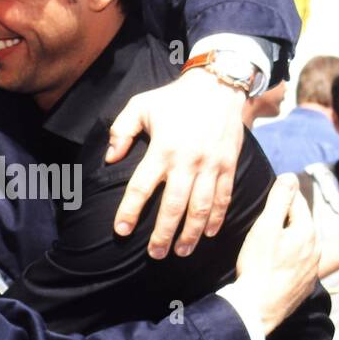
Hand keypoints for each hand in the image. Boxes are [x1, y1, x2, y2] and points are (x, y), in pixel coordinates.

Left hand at [106, 68, 247, 258]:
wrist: (218, 85)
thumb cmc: (174, 98)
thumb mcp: (140, 105)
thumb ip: (121, 130)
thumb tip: (110, 159)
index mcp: (163, 149)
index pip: (142, 186)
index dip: (130, 210)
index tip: (121, 231)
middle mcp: (188, 161)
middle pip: (173, 206)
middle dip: (163, 234)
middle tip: (154, 254)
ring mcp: (211, 165)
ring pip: (201, 208)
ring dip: (191, 234)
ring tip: (181, 252)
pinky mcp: (229, 165)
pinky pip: (223, 198)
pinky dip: (216, 219)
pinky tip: (207, 234)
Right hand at [231, 175, 318, 334]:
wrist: (258, 308)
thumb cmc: (258, 266)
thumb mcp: (265, 227)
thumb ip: (279, 199)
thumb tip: (289, 176)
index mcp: (307, 231)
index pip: (296, 201)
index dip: (280, 197)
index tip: (266, 198)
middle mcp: (316, 248)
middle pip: (299, 223)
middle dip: (284, 218)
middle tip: (263, 222)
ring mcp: (312, 268)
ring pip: (300, 244)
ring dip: (287, 240)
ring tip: (266, 244)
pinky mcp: (305, 285)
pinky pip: (298, 263)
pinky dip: (287, 259)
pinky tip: (273, 265)